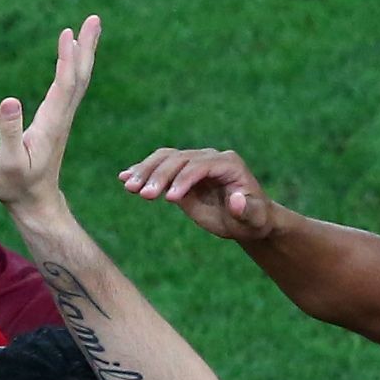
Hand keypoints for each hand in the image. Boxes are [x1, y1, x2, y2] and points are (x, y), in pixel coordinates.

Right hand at [0, 15, 101, 214]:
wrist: (34, 205)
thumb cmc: (17, 186)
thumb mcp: (9, 162)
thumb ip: (10, 132)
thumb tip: (11, 100)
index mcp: (51, 124)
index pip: (64, 85)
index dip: (67, 59)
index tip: (69, 33)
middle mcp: (61, 118)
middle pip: (79, 76)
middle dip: (86, 47)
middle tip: (93, 19)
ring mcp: (61, 120)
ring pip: (77, 81)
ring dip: (83, 54)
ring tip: (86, 30)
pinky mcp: (56, 123)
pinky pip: (70, 88)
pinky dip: (73, 68)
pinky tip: (71, 58)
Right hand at [120, 147, 274, 241]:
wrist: (247, 219)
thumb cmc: (254, 221)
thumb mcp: (255, 219)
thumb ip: (247, 210)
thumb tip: (235, 200)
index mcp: (229, 164)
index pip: (200, 166)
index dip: (184, 179)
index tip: (169, 199)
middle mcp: (210, 158)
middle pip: (179, 159)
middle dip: (160, 175)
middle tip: (142, 195)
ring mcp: (194, 162)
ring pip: (166, 158)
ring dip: (146, 171)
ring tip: (129, 187)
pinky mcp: (181, 172)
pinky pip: (160, 166)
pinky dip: (142, 171)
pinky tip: (124, 178)